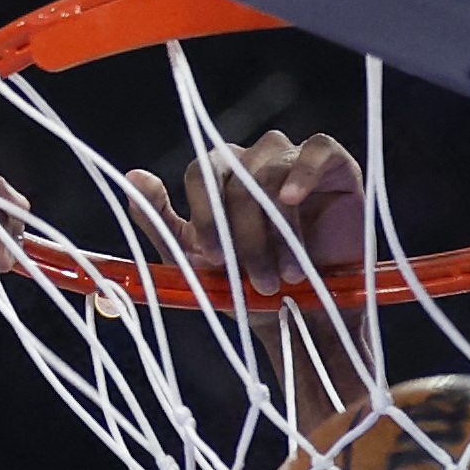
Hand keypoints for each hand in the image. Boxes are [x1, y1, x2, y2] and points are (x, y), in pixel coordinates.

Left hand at [122, 130, 365, 285]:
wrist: (307, 320)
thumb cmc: (250, 292)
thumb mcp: (195, 263)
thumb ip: (161, 221)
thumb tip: (133, 177)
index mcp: (220, 178)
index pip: (200, 173)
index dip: (205, 214)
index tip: (213, 258)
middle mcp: (255, 161)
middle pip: (236, 173)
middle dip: (242, 231)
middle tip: (256, 280)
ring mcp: (295, 160)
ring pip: (272, 170)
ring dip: (275, 227)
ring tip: (287, 274)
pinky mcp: (336, 167)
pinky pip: (318, 149)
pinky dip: (305, 172)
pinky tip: (293, 200)